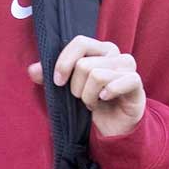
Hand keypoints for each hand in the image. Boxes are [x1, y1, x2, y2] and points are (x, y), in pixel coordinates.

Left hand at [28, 35, 145, 138]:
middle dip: (76, 87)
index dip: (64, 62)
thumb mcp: (67, 88)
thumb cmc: (91, 101)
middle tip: (81, 97)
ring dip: (89, 96)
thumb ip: (49, 77)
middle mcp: (115, 54)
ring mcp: (128, 68)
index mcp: (99, 49)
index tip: (58, 82)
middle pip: (84, 64)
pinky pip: (121, 82)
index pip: (79, 42)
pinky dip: (107, 93)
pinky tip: (104, 100)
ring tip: (93, 102)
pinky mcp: (136, 83)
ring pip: (98, 76)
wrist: (113, 125)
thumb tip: (32, 70)